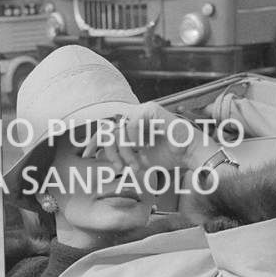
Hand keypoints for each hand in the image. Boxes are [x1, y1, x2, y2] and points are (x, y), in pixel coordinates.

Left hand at [81, 102, 215, 172]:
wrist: (189, 154)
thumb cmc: (166, 157)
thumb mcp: (137, 160)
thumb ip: (119, 156)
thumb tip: (97, 157)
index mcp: (130, 127)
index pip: (106, 130)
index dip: (94, 142)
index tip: (86, 156)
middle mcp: (133, 117)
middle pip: (108, 129)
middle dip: (110, 151)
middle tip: (117, 167)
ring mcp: (141, 111)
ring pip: (119, 130)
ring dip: (125, 152)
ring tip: (135, 166)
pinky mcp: (150, 109)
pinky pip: (131, 125)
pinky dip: (134, 141)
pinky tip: (143, 149)